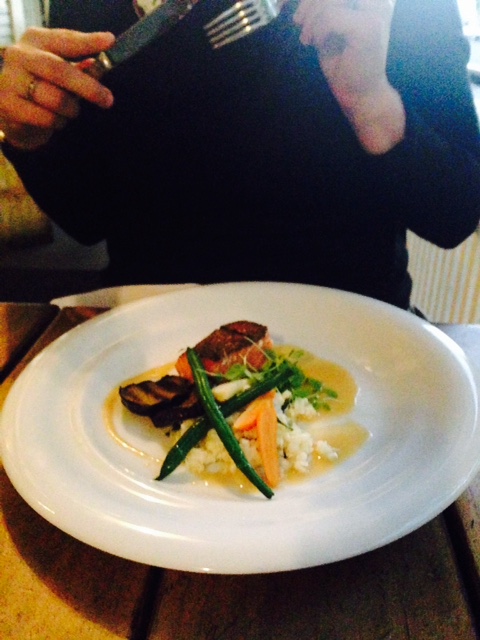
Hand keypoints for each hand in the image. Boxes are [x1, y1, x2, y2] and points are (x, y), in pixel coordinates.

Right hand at [0, 27, 114, 149]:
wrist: (14, 113)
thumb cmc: (43, 87)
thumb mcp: (62, 73)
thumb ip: (81, 69)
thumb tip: (98, 66)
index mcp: (36, 40)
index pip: (65, 39)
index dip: (87, 41)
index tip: (110, 41)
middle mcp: (20, 55)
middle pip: (59, 70)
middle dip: (88, 87)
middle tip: (108, 100)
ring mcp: (11, 80)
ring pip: (56, 99)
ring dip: (71, 109)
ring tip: (70, 110)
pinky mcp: (9, 105)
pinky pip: (48, 118)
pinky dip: (59, 122)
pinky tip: (55, 119)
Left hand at [293, 0, 404, 153]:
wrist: (361, 96)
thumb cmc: (345, 65)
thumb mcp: (328, 28)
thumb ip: (321, 8)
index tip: (293, 9)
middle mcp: (379, 0)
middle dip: (309, 2)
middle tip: (298, 21)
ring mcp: (376, 12)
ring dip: (311, 17)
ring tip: (306, 38)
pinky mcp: (367, 28)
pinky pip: (330, 16)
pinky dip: (318, 30)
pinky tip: (316, 43)